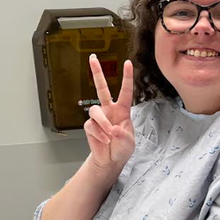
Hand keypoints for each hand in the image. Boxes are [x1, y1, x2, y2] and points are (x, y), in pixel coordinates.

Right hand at [85, 56, 134, 171]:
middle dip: (97, 73)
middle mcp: (109, 110)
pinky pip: (91, 125)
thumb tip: (112, 129)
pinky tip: (104, 140)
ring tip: (109, 135)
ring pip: (95, 111)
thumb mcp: (129, 142)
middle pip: (101, 88)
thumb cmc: (122, 149)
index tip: (127, 63)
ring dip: (103, 123)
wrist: (111, 161)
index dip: (126, 77)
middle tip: (92, 58)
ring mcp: (99, 118)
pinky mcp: (90, 126)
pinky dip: (98, 134)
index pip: (125, 91)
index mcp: (122, 110)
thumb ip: (123, 135)